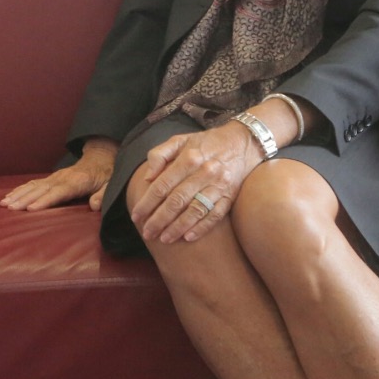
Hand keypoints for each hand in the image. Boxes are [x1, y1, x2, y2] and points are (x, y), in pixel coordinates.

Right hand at [1, 137, 118, 211]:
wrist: (101, 159)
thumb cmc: (106, 176)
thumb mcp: (110, 185)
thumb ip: (102, 195)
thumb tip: (94, 206)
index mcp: (77, 182)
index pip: (58, 193)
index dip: (44, 201)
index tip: (31, 209)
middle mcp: (62, 178)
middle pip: (41, 189)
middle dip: (24, 199)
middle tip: (10, 208)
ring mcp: (55, 177)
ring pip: (34, 186)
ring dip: (18, 194)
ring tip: (5, 203)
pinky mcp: (51, 178)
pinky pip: (33, 183)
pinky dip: (20, 189)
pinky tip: (10, 196)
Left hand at [130, 122, 263, 243]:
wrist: (242, 143)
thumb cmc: (205, 143)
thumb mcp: (179, 140)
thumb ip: (159, 155)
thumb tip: (147, 177)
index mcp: (188, 158)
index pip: (162, 185)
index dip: (147, 203)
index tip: (136, 216)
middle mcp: (204, 172)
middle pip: (177, 201)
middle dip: (159, 219)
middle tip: (147, 232)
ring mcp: (219, 186)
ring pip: (195, 211)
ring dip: (178, 227)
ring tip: (164, 239)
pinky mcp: (230, 196)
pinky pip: (215, 215)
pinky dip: (202, 228)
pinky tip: (188, 237)